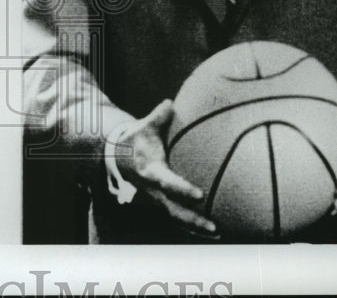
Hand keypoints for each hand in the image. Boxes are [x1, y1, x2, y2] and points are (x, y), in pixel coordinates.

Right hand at [114, 99, 216, 235]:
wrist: (119, 157)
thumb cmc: (136, 139)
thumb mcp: (143, 126)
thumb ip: (158, 116)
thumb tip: (170, 103)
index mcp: (149, 171)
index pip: (167, 183)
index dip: (183, 189)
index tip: (200, 195)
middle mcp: (153, 189)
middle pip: (174, 209)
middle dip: (193, 219)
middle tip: (214, 226)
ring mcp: (156, 199)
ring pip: (176, 217)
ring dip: (195, 227)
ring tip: (217, 232)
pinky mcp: (160, 202)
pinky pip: (176, 218)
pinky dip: (191, 227)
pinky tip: (207, 232)